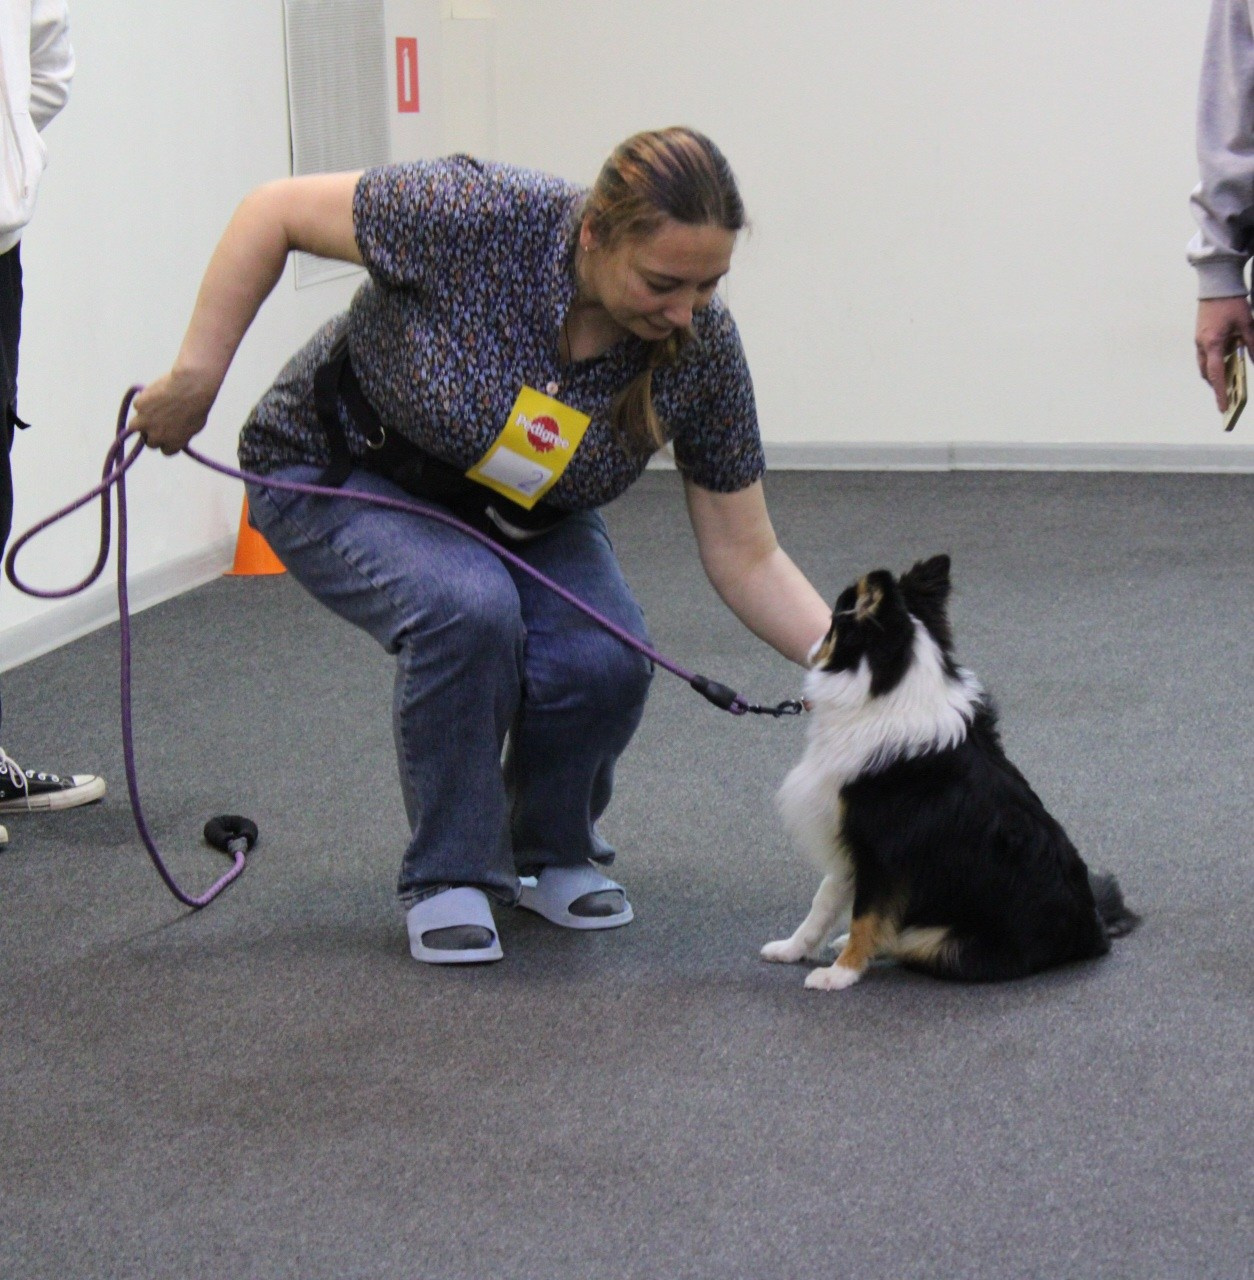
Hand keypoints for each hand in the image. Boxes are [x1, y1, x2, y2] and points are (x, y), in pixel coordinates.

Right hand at [129, 367, 218, 454]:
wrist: (190, 388)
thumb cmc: (198, 405)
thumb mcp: (195, 426)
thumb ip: (182, 433)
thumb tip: (176, 433)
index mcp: (174, 444)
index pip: (165, 450)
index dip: (167, 441)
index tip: (168, 434)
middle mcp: (157, 437)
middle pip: (150, 443)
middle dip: (152, 434)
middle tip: (156, 422)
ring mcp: (145, 422)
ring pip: (134, 426)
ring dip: (139, 421)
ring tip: (148, 411)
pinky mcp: (139, 406)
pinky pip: (138, 405)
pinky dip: (144, 400)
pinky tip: (155, 394)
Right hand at [1195, 296, 1253, 411]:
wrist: (1216, 284)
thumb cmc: (1231, 302)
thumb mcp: (1247, 324)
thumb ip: (1252, 344)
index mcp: (1214, 344)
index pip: (1216, 374)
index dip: (1220, 393)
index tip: (1223, 408)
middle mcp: (1202, 345)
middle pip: (1207, 373)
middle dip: (1216, 385)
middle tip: (1227, 395)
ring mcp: (1199, 340)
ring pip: (1204, 365)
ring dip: (1214, 373)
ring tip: (1228, 378)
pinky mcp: (1200, 335)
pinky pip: (1205, 354)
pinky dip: (1214, 361)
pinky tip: (1227, 358)